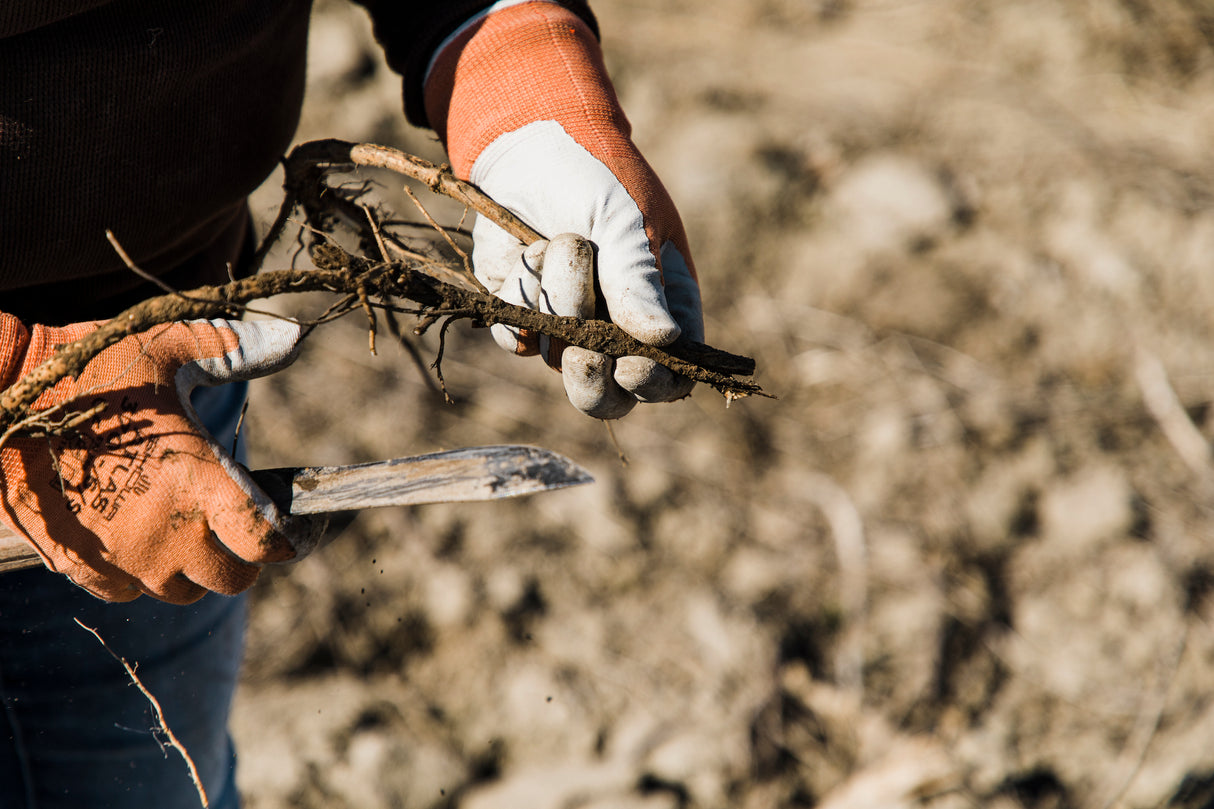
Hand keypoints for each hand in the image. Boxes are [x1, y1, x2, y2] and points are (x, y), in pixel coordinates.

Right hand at [0, 315, 318, 602]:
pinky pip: (127, 592)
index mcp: (198, 480)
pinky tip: (138, 537)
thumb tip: (292, 337)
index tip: (294, 530)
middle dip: (241, 557)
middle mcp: (167, 530)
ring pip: (180, 592)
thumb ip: (234, 348)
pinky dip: (140, 574)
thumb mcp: (168, 345)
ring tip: (187, 530)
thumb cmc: (91, 369)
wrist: (1, 398)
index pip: (265, 540)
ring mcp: (123, 555)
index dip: (288, 539)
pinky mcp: (80, 565)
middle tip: (236, 527)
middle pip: (230, 578)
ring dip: (192, 568)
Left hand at [425, 0, 703, 418]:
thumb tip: (668, 341)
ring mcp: (568, 328)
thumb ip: (641, 283)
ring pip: (559, 360)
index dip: (653, 385)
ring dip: (557, 303)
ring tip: (561, 242)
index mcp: (664, 312)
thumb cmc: (599, 178)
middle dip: (593, 376)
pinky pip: (517, 340)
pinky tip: (528, 251)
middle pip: (608, 396)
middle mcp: (617, 331)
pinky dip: (520, 300)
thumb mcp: (627, 223)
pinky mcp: (523, 317)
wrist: (529, 146)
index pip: (668, 381)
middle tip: (583, 349)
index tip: (634, 365)